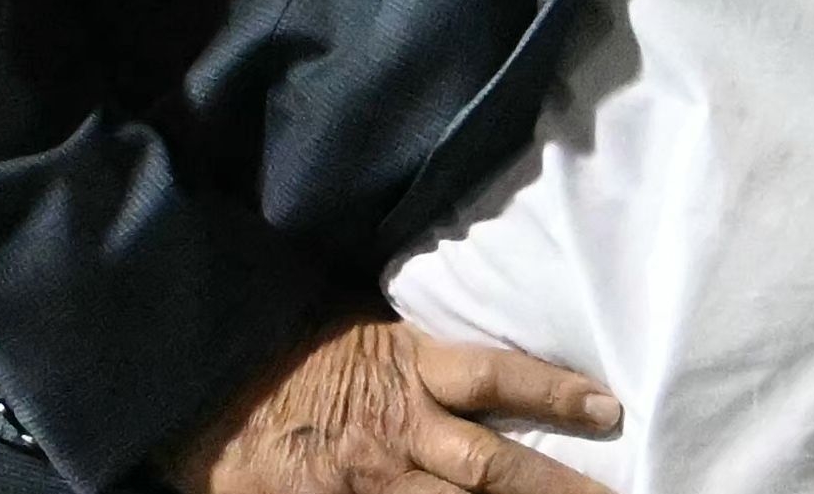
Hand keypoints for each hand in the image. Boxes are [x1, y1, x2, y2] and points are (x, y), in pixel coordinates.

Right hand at [164, 319, 620, 493]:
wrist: (203, 386)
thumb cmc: (295, 354)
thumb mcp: (371, 335)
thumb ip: (433, 355)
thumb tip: (498, 366)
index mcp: (409, 368)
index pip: (496, 377)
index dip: (554, 393)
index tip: (610, 409)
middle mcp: (398, 430)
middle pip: (492, 467)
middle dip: (558, 488)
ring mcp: (369, 480)